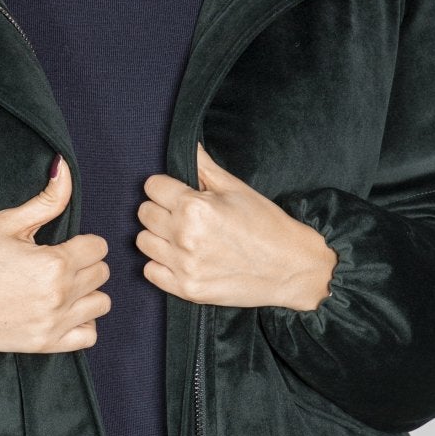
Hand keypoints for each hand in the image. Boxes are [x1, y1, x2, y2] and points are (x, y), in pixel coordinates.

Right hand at [0, 155, 111, 353]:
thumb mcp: (6, 223)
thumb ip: (46, 200)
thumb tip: (65, 169)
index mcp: (53, 262)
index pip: (98, 247)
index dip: (82, 241)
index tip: (63, 245)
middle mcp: (59, 295)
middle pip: (101, 273)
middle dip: (84, 264)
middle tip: (56, 263)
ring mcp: (54, 323)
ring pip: (101, 304)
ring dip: (87, 293)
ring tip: (61, 287)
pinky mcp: (45, 345)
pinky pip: (88, 336)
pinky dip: (82, 323)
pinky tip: (63, 311)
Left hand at [135, 143, 338, 311]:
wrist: (291, 268)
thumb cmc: (266, 225)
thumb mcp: (236, 188)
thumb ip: (204, 167)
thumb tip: (188, 145)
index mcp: (194, 206)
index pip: (152, 186)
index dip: (166, 186)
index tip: (179, 192)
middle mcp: (184, 236)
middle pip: (144, 213)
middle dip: (160, 209)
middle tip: (183, 215)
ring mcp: (184, 265)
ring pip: (143, 241)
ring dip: (158, 236)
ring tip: (181, 236)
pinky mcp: (186, 289)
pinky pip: (149, 271)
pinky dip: (161, 264)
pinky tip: (181, 258)